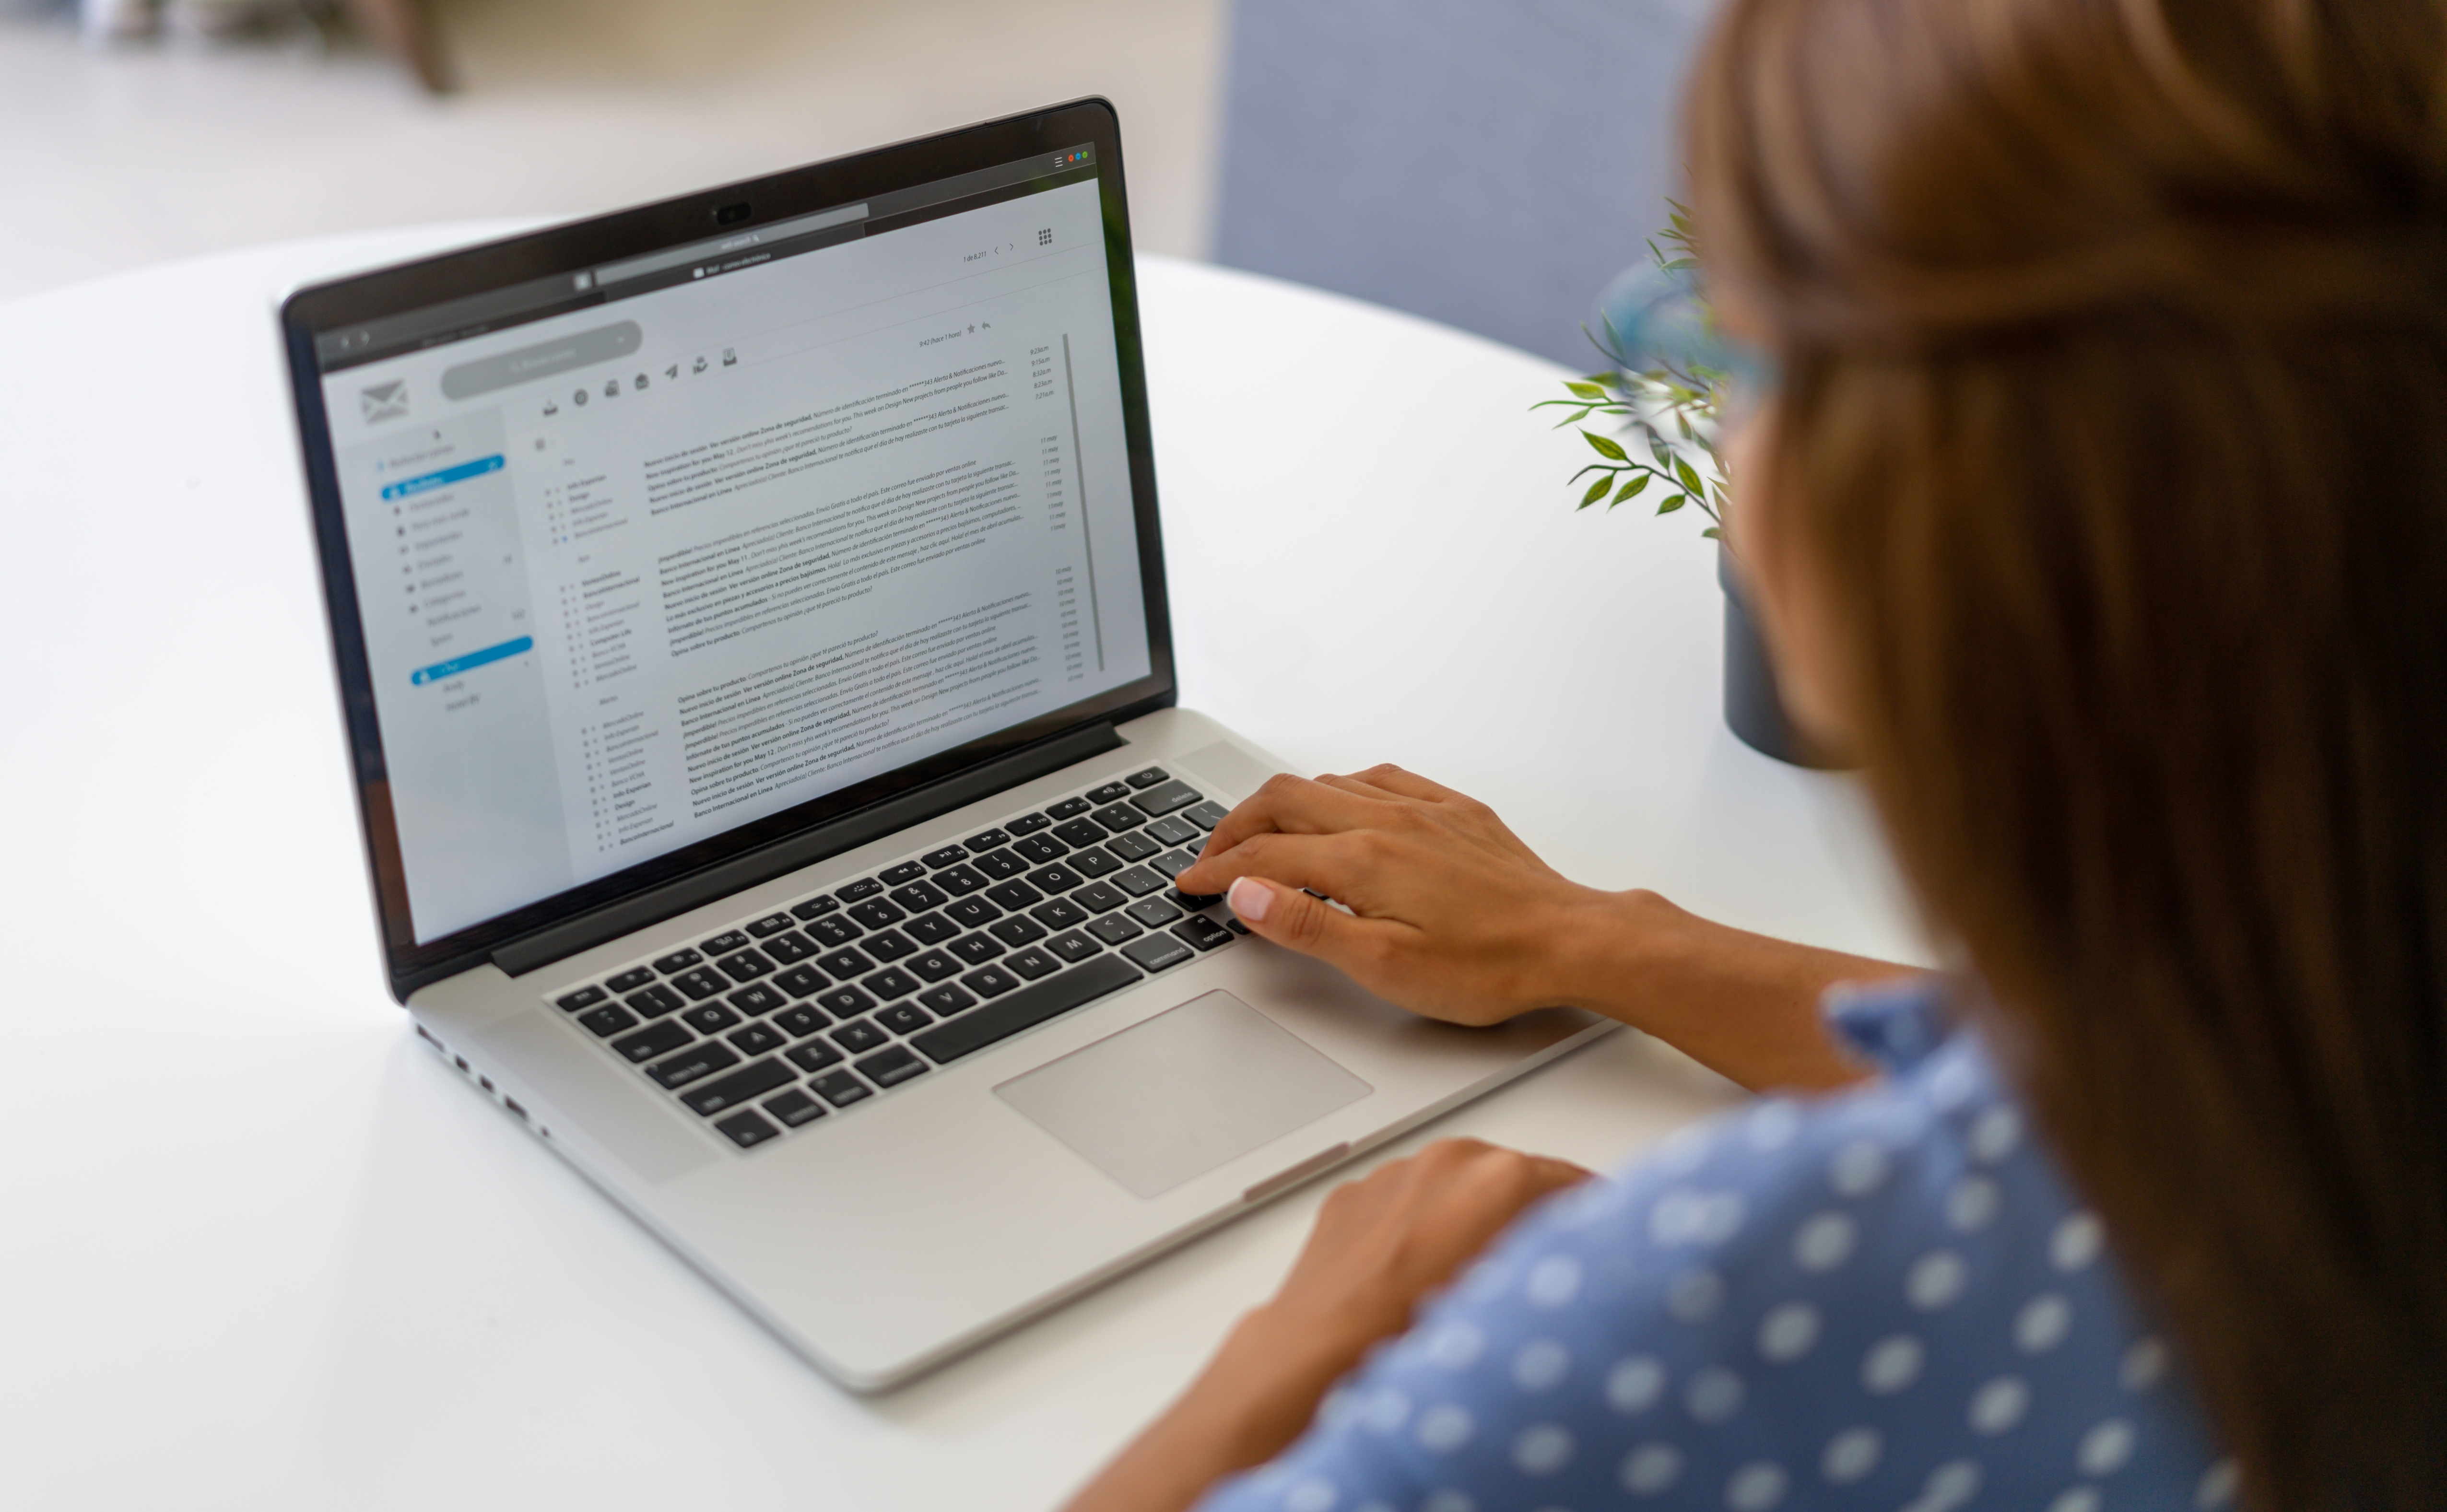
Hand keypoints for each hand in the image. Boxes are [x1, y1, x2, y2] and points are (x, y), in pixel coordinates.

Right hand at [1174, 761, 1905, 1090]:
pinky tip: (1343, 805)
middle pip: (1284, 801)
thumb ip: (1307, 925)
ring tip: (1262, 833)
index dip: (1216, 871)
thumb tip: (1246, 893)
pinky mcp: (1455, 812)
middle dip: (1235, 826)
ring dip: (1282, 804)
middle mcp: (1385, 821)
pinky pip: (1381, 778)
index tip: (1192, 887)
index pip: (1263, 855)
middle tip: (1211, 858)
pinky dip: (1340, 788)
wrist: (1571, 941)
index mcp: (1359, 861)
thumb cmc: (1488, 965)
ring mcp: (1422, 810)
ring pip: (1328, 784)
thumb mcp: (1383, 967)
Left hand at [1254, 1136, 1591, 1356]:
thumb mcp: (1515, 1300)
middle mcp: (1447, 1161)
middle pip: (1514, 1179)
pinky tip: (1418, 1275)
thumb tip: (1571, 1264)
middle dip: (1530, 1216)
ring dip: (1471, 1218)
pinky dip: (1419, 1225)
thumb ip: (1549, 1264)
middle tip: (1539, 1265)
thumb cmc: (1410, 1337)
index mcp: (1500, 1177)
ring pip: (1456, 1187)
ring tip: (1474, 1276)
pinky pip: (1405, 1201)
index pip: (1573, 1183)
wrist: (1319, 1354)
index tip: (1599, 1237)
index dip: (1592, 1216)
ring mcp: (1395, 1173)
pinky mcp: (1355, 1195)